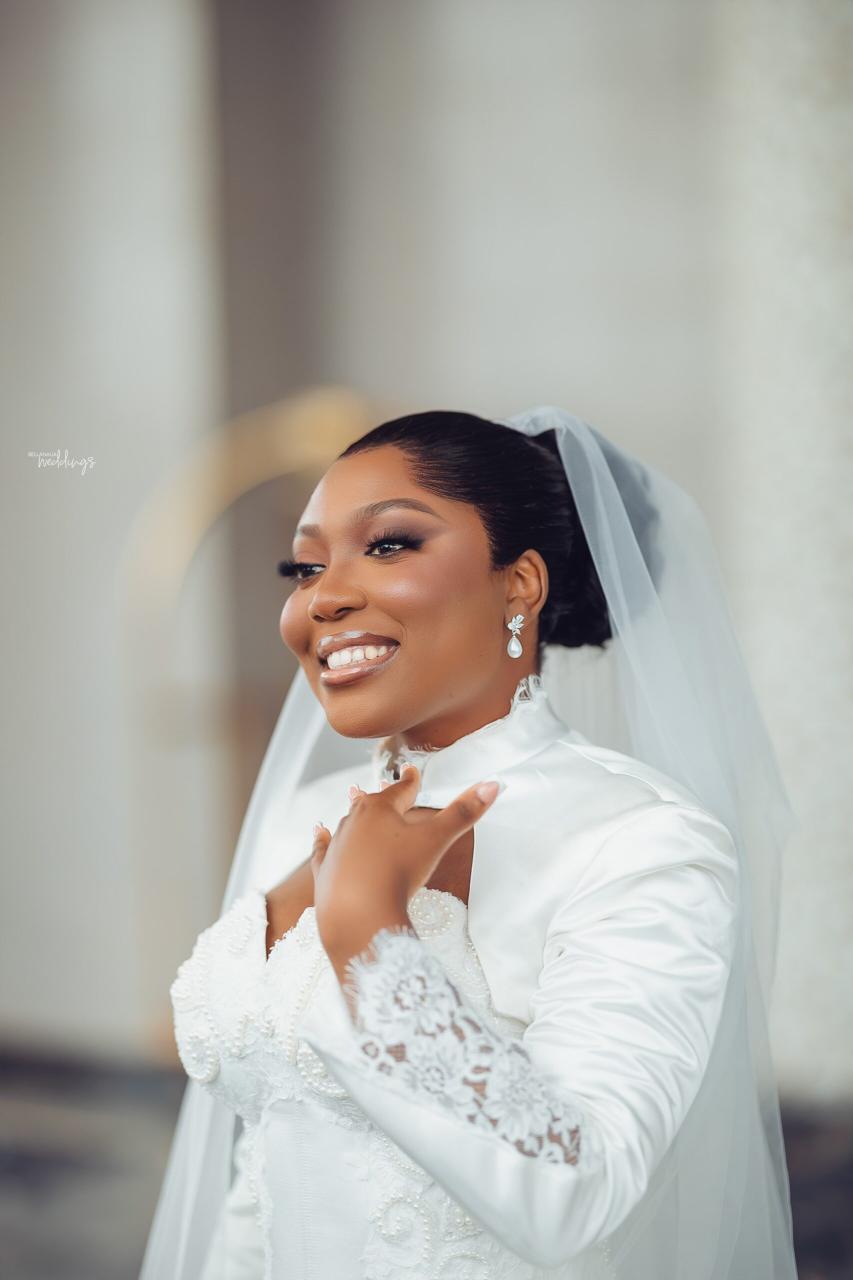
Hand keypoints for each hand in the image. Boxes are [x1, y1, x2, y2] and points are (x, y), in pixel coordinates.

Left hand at [310, 765, 502, 962]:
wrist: (357, 914)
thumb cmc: (397, 873)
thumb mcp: (436, 840)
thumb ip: (463, 813)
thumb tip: (494, 783)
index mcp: (381, 808)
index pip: (401, 788)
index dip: (410, 780)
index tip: (411, 771)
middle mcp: (354, 821)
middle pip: (372, 803)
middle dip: (383, 795)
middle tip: (385, 785)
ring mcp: (337, 845)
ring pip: (348, 822)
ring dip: (356, 814)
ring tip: (358, 804)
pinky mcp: (324, 869)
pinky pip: (322, 848)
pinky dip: (321, 838)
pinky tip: (319, 830)